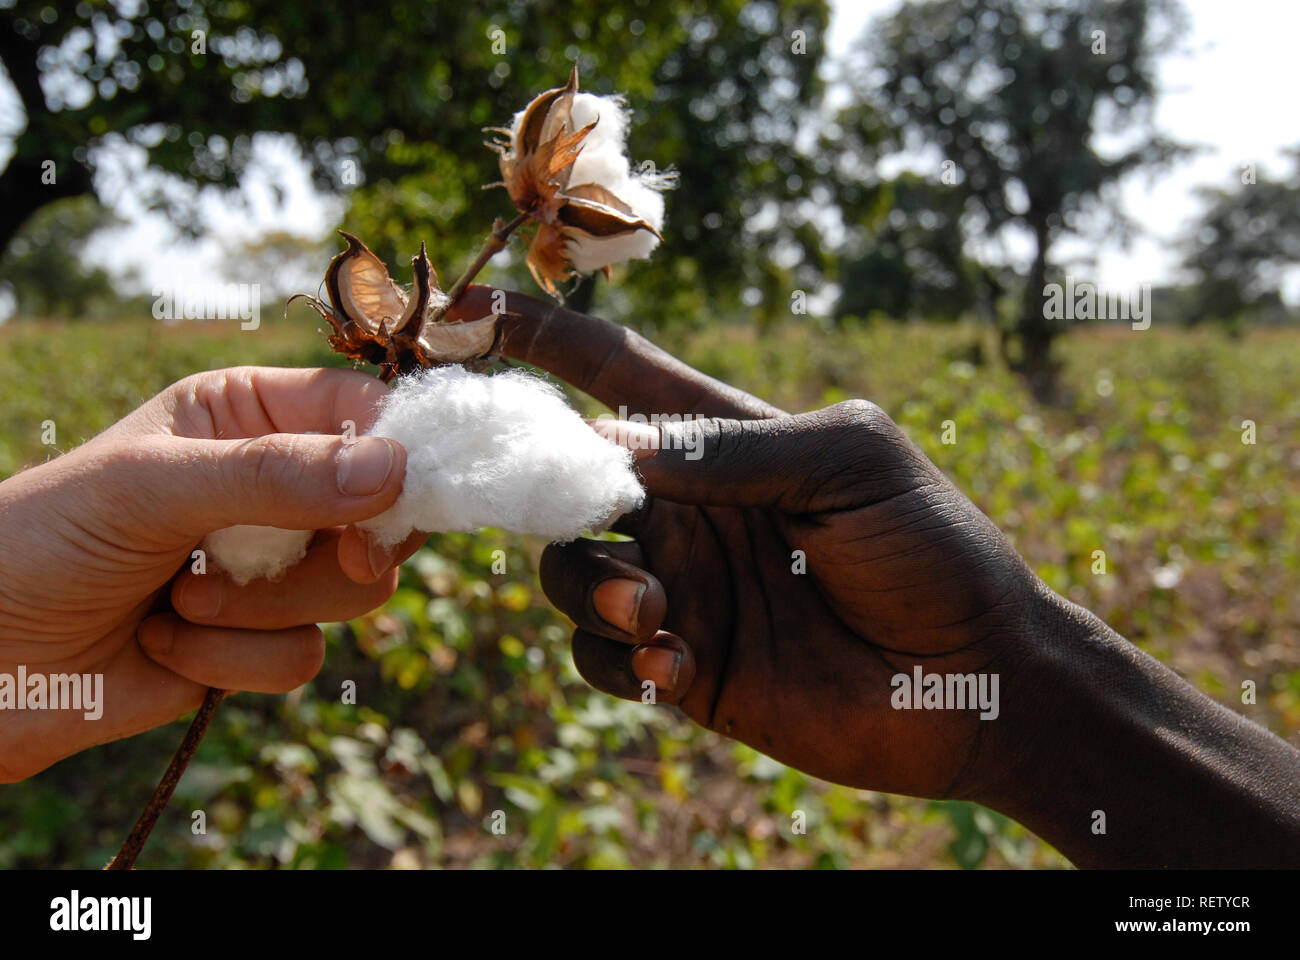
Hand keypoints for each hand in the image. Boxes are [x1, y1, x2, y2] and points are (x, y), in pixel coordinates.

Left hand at [0, 366, 421, 781]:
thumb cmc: (43, 541)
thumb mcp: (151, 489)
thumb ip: (273, 476)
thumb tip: (397, 470)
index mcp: (247, 416)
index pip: (363, 413)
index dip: (402, 448)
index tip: (408, 493)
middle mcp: (272, 485)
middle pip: (381, 511)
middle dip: (343, 548)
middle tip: (341, 559)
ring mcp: (269, 566)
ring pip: (354, 589)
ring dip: (268, 607)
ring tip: (185, 599)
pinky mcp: (258, 641)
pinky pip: (303, 655)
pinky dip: (234, 660)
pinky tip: (164, 643)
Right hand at [483, 289, 1040, 801]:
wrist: (977, 680)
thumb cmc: (931, 549)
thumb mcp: (850, 466)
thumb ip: (732, 450)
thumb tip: (606, 438)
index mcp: (726, 442)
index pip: (616, 374)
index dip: (544, 339)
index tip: (467, 309)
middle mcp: (688, 510)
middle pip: (565, 483)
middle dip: (541, 492)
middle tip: (585, 516)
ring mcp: (682, 588)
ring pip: (568, 571)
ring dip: (589, 586)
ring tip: (655, 610)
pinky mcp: (684, 664)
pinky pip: (603, 655)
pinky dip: (619, 655)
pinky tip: (677, 664)